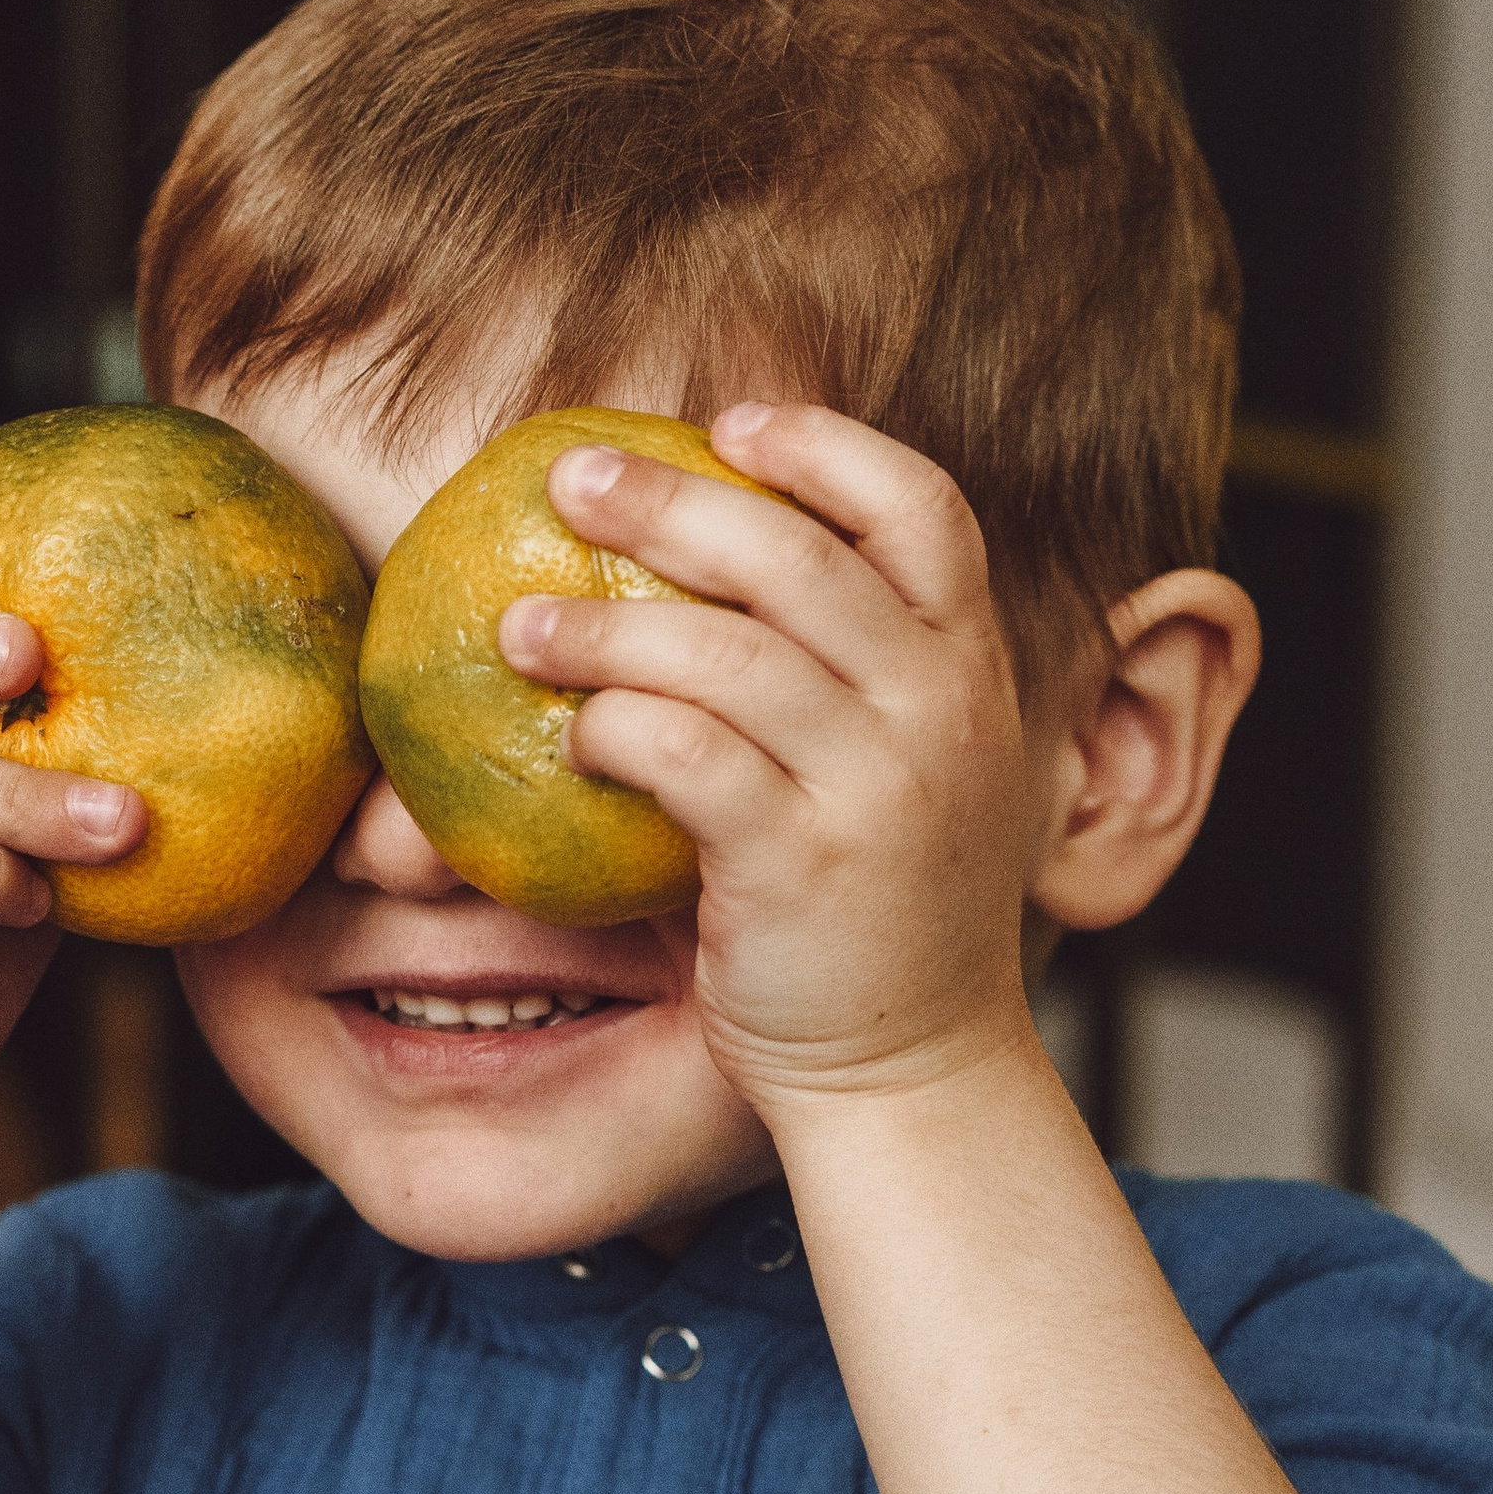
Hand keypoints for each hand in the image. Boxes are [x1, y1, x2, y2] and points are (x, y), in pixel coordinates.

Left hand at [497, 406, 1049, 1116]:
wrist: (911, 1070)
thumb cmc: (881, 912)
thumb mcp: (913, 771)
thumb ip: (856, 675)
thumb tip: (716, 568)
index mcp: (974, 669)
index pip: (922, 506)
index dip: (822, 445)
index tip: (728, 423)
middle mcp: (940, 712)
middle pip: (797, 555)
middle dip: (667, 502)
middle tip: (569, 482)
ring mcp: (877, 787)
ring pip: (722, 652)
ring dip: (602, 627)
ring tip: (518, 628)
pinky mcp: (798, 863)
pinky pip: (685, 756)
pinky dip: (615, 728)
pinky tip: (570, 735)